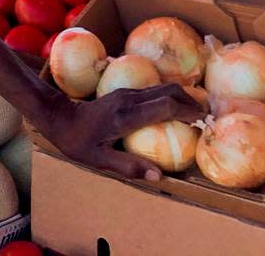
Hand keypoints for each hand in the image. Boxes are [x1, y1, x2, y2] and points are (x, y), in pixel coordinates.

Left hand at [37, 84, 202, 180]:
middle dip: (190, 101)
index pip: (164, 106)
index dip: (187, 111)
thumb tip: (159, 176)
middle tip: (205, 117)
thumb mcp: (99, 160)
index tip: (202, 122)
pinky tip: (174, 112)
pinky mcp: (125, 92)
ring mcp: (127, 92)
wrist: (58, 116)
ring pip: (162, 88)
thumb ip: (129, 167)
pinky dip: (169, 98)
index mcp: (125, 116)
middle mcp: (129, 99)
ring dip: (181, 98)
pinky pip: (153, 92)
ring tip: (195, 114)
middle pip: (168, 91)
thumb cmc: (77, 141)